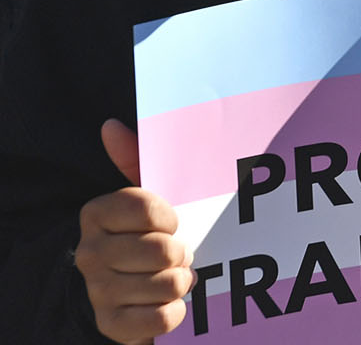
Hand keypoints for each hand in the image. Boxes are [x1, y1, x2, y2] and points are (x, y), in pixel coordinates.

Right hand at [73, 120, 194, 344]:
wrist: (127, 295)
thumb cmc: (144, 237)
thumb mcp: (146, 199)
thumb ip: (135, 160)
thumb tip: (112, 126)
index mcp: (96, 214)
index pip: (146, 207)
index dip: (170, 217)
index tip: (172, 222)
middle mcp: (89, 252)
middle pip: (161, 249)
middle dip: (181, 254)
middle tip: (177, 254)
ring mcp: (97, 291)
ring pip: (168, 283)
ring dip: (181, 282)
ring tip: (173, 277)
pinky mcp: (111, 324)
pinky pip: (163, 317)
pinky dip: (175, 311)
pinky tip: (165, 303)